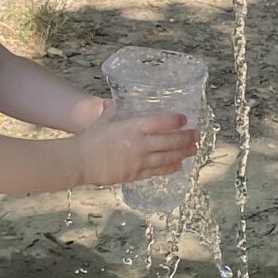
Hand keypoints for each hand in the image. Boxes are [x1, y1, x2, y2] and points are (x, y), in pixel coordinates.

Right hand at [73, 110, 197, 189]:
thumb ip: (113, 111)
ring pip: (168, 157)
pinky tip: (178, 165)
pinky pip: (157, 171)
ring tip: (193, 150)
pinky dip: (170, 168)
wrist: (79, 162)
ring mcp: (139, 160)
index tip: (184, 119)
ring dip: (183, 153)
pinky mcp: (136, 174)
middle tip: (197, 135)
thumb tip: (116, 103)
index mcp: (133, 127)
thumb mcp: (103, 120)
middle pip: (171, 141)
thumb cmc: (90, 139)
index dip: (176, 120)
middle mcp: (140, 144)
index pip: (162, 122)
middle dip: (187, 138)